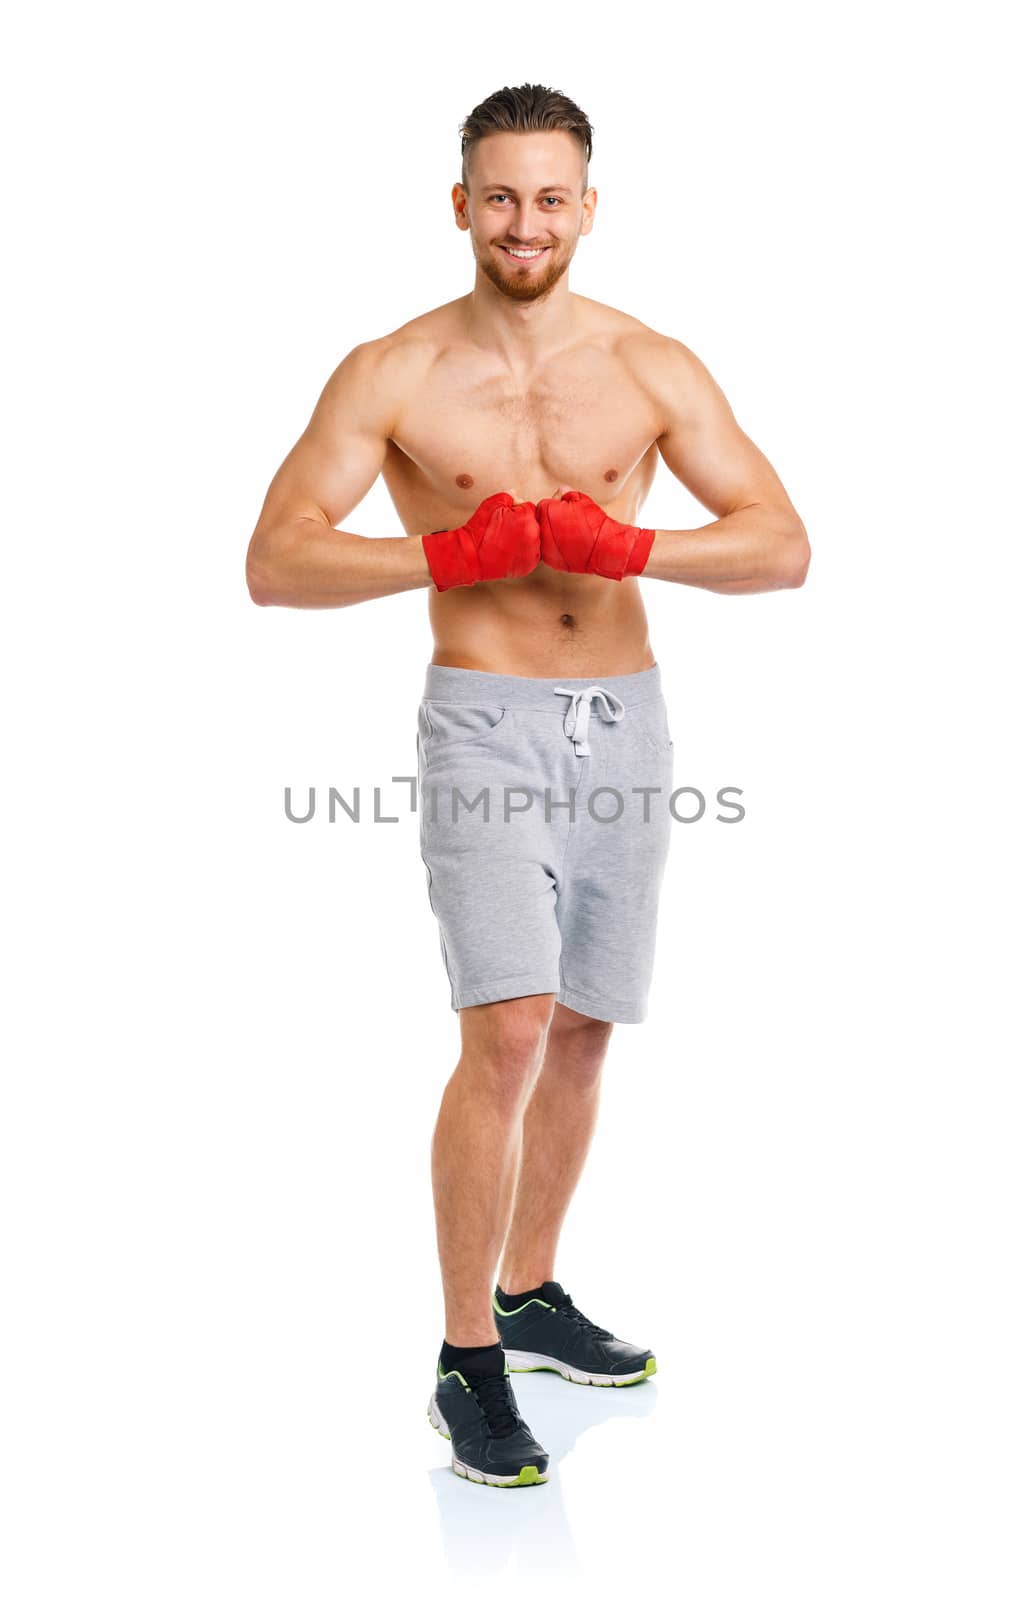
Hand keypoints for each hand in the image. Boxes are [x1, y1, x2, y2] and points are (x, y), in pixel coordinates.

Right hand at [422, 492, 539, 591]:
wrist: (470, 556)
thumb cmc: (479, 530)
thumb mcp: (492, 504)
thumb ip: (509, 496)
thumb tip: (516, 496)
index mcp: (527, 519)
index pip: (530, 508)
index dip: (517, 510)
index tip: (506, 517)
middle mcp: (534, 537)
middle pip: (534, 524)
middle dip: (522, 524)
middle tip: (505, 529)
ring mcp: (532, 554)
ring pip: (533, 540)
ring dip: (524, 538)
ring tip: (506, 540)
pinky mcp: (528, 566)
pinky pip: (530, 555)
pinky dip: (522, 552)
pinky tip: (509, 550)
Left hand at [537, 488, 655, 580]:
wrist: (606, 547)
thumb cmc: (595, 524)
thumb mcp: (581, 499)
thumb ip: (566, 493)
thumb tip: (560, 491)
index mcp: (548, 512)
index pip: (543, 505)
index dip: (555, 504)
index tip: (565, 507)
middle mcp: (543, 531)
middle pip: (540, 522)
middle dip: (551, 519)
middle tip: (568, 520)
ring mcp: (546, 548)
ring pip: (543, 537)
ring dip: (552, 534)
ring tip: (570, 532)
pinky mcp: (552, 560)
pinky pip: (549, 551)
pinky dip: (556, 547)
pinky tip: (569, 543)